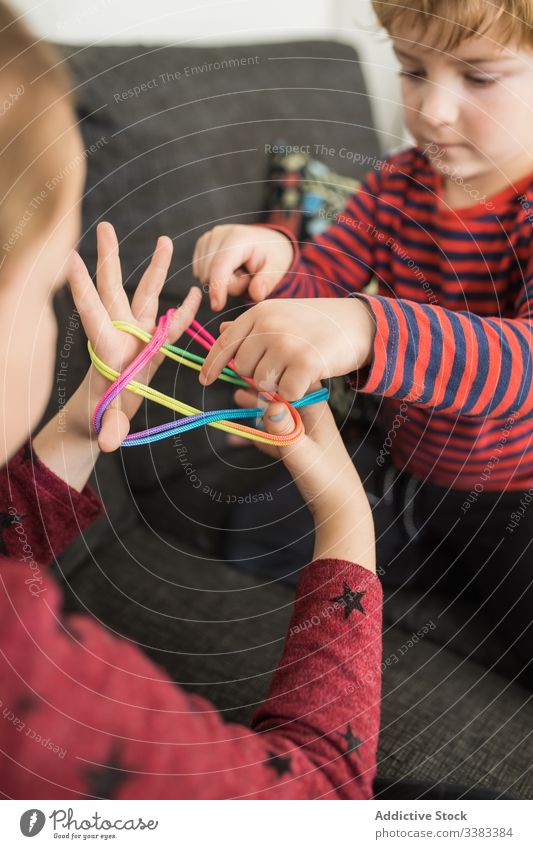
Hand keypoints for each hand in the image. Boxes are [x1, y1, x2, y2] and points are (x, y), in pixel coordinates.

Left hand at [66, 221, 201, 451]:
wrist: (102, 415)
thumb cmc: (99, 417)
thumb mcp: (104, 422)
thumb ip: (108, 430)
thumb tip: (107, 446)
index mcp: (106, 348)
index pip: (92, 312)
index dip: (82, 287)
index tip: (70, 258)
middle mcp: (120, 334)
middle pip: (114, 289)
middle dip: (109, 258)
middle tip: (104, 226)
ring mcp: (137, 335)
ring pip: (146, 295)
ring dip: (155, 269)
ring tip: (166, 240)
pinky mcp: (152, 344)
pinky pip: (172, 323)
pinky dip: (183, 310)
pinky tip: (195, 293)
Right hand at [192, 224, 293, 310]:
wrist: (264, 241)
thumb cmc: (270, 255)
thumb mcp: (276, 268)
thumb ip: (267, 282)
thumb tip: (256, 294)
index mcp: (238, 238)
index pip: (221, 265)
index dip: (218, 287)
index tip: (217, 306)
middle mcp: (218, 234)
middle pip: (212, 274)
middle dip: (229, 285)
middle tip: (248, 277)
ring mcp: (207, 238)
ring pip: (205, 275)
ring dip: (222, 281)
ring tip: (239, 271)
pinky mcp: (201, 245)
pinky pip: (200, 272)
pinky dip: (214, 276)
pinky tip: (229, 268)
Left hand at [199, 298, 375, 400]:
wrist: (359, 323)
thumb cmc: (318, 323)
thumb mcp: (281, 315)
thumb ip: (252, 327)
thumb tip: (219, 332)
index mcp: (259, 312)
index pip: (225, 342)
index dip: (212, 364)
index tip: (205, 380)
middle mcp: (268, 325)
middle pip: (243, 367)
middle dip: (259, 374)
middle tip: (284, 367)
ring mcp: (286, 344)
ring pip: (262, 383)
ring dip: (279, 384)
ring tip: (297, 369)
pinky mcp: (304, 363)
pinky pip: (285, 394)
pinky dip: (296, 393)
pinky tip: (309, 378)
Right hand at [240, 387, 375, 572]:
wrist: (339, 506)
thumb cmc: (324, 478)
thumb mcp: (300, 453)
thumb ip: (284, 430)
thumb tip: (269, 404)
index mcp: (312, 407)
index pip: (288, 377)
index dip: (266, 371)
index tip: (242, 368)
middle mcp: (308, 414)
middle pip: (278, 393)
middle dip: (258, 388)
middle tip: (235, 382)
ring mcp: (303, 431)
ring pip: (275, 413)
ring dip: (257, 408)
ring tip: (237, 398)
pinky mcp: (299, 447)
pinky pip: (276, 434)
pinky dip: (263, 433)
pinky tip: (248, 434)